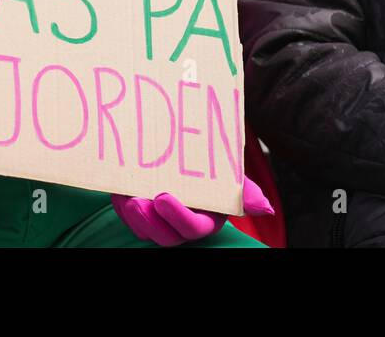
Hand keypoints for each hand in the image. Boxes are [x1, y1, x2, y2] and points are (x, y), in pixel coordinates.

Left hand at [111, 177, 274, 246]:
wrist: (190, 147)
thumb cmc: (215, 164)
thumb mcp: (230, 172)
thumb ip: (245, 189)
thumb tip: (264, 208)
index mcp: (207, 218)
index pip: (194, 228)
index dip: (178, 218)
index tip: (162, 197)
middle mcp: (183, 224)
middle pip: (166, 236)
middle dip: (150, 223)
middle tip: (137, 202)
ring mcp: (160, 219)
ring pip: (145, 230)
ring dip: (133, 218)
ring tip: (126, 197)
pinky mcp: (142, 211)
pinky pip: (129, 217)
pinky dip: (122, 205)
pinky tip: (120, 190)